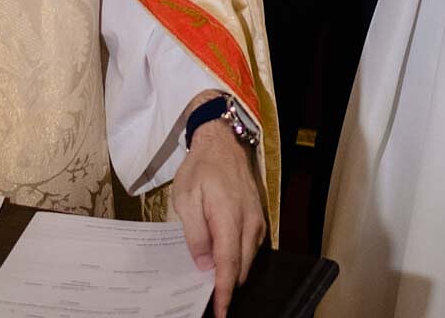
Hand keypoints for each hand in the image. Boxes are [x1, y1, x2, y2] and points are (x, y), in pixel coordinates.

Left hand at [172, 97, 265, 317]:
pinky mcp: (258, 218)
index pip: (229, 264)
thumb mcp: (186, 199)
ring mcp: (257, 221)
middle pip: (242, 267)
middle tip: (210, 302)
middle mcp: (249, 223)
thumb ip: (196, 234)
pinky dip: (239, 260)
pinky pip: (251, 248)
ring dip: (233, 274)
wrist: (223, 143)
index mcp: (229, 218)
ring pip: (248, 260)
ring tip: (214, 286)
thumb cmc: (201, 169)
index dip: (224, 291)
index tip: (220, 311)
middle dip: (228, 288)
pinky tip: (223, 263)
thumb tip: (203, 265)